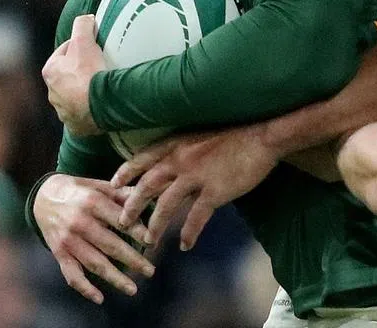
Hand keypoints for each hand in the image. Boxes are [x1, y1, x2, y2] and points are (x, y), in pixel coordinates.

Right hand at [34, 174, 154, 303]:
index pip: (120, 220)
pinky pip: (71, 274)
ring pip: (94, 263)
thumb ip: (122, 193)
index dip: (138, 232)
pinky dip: (84, 288)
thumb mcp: (100, 186)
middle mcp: (80, 222)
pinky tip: (100, 298)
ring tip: (133, 289)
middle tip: (150, 270)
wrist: (44, 197)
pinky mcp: (59, 253)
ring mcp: (68, 240)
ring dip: (115, 278)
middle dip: (133, 259)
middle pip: (110, 245)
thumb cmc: (81, 191)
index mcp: (93, 202)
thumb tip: (148, 197)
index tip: (153, 241)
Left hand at [43, 15, 104, 135]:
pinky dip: (91, 109)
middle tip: (100, 66)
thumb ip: (82, 25)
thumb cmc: (89, 72)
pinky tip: (102, 104)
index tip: (93, 47)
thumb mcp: (84, 41)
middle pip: (69, 76)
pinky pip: (84, 114)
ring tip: (102, 87)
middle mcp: (52, 93)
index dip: (80, 46)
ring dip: (85, 91)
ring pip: (75, 96)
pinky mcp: (76, 125)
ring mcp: (64, 111)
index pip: (64, 52)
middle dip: (81, 71)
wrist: (100, 104)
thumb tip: (85, 17)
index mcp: (50, 71)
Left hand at [111, 123, 277, 250]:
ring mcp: (197, 176)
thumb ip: (186, 148)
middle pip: (147, 185)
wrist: (263, 134)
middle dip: (132, 206)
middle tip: (123, 222)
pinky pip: (196, 218)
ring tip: (148, 240)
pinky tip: (185, 245)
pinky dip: (188, 233)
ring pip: (166, 205)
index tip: (113, 185)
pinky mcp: (215, 191)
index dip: (126, 172)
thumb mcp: (203, 134)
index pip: (143, 158)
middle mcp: (181, 159)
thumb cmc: (238, 131)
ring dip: (155, 225)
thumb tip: (175, 162)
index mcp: (178, 143)